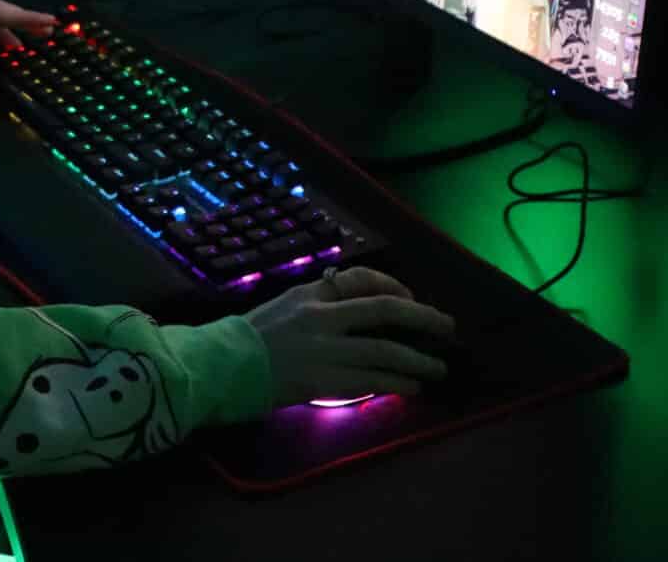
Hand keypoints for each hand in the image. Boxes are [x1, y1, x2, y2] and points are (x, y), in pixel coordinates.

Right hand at [243, 266, 455, 405]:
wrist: (220, 366)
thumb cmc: (248, 338)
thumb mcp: (284, 306)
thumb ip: (318, 306)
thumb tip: (356, 311)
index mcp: (310, 294)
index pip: (362, 279)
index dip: (394, 286)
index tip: (411, 298)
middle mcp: (322, 317)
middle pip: (385, 310)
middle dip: (423, 317)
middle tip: (448, 326)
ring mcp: (325, 350)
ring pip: (385, 350)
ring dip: (418, 359)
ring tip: (438, 367)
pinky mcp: (324, 381)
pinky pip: (372, 381)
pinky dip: (397, 383)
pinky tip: (413, 387)